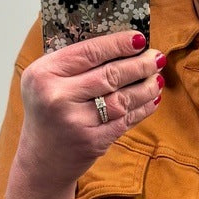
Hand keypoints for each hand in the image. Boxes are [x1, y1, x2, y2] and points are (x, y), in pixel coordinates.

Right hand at [16, 29, 163, 192]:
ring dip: (146, 87)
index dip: (118, 44)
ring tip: (157, 78)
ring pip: (122, 98)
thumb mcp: (45, 82)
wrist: (42, 160)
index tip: (139, 38)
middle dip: (140, 64)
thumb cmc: (47, 114)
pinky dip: (143, 108)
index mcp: (43, 74)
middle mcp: (57, 97)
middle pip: (110, 75)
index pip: (89, 52)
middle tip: (156, 57)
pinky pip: (125, 120)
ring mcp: (76, 121)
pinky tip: (152, 99)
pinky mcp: (92, 141)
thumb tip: (119, 43)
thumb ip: (72, 62)